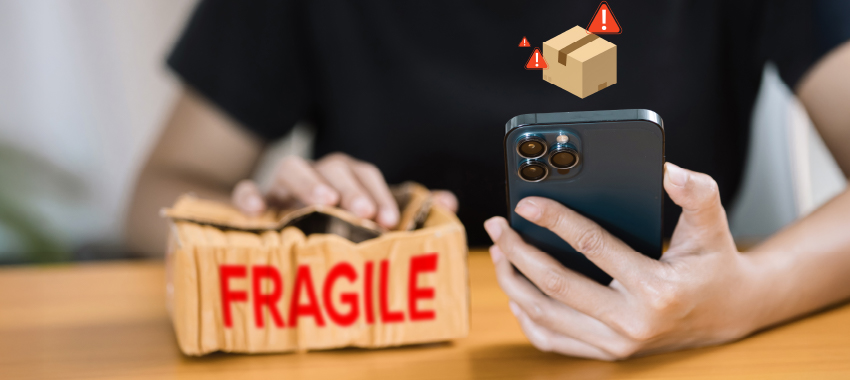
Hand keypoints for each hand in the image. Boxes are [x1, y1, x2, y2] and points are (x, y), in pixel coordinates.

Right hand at [231, 152, 457, 227]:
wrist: (276, 233)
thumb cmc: (332, 228)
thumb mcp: (368, 221)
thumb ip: (407, 210)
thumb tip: (449, 203)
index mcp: (345, 180)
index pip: (366, 174)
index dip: (379, 193)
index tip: (389, 219)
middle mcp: (317, 176)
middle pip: (334, 166)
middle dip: (352, 186)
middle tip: (364, 213)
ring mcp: (283, 186)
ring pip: (292, 168)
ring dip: (310, 182)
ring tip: (324, 202)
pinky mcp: (255, 200)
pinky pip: (246, 190)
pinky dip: (249, 196)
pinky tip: (257, 211)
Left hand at [485, 162, 760, 359]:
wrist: (730, 313)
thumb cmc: (714, 263)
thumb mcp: (712, 224)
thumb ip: (694, 193)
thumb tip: (666, 170)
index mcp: (656, 289)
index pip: (592, 248)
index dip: (555, 221)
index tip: (525, 203)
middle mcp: (633, 322)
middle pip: (556, 286)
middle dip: (518, 252)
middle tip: (497, 226)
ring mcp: (617, 344)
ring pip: (546, 315)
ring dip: (513, 282)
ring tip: (499, 252)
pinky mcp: (608, 354)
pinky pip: (553, 340)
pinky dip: (528, 317)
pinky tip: (516, 291)